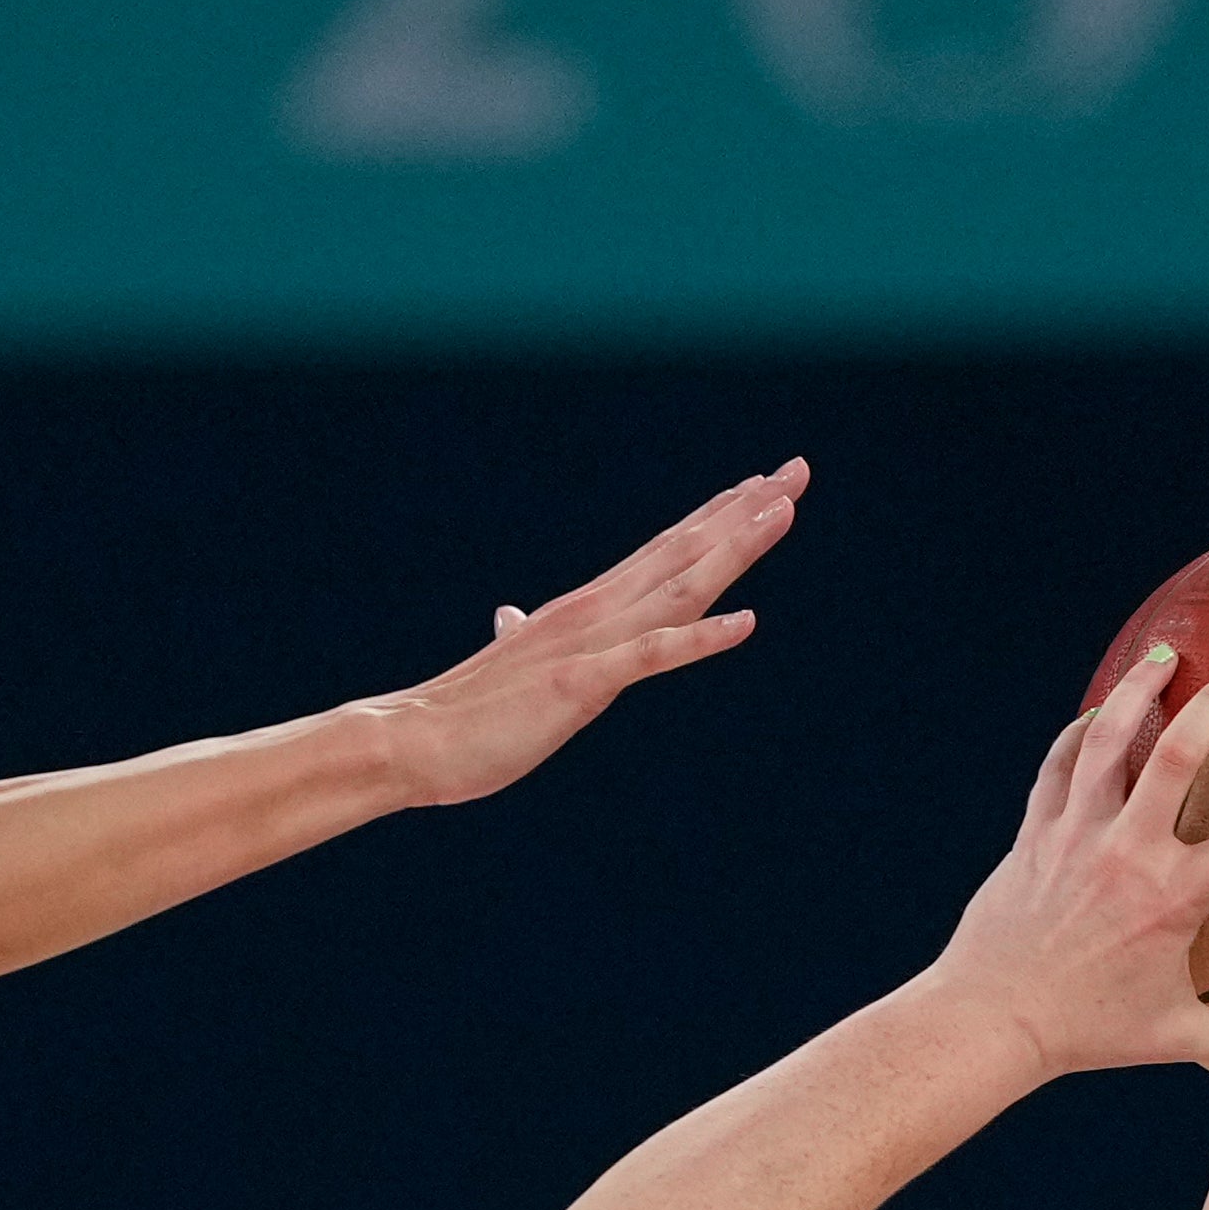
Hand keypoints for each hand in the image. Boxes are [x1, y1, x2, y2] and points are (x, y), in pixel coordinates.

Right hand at [361, 459, 806, 805]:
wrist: (412, 738)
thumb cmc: (462, 712)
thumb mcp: (508, 664)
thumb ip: (521, 638)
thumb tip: (508, 617)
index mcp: (583, 610)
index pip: (661, 552)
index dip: (715, 518)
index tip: (759, 486)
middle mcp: (594, 613)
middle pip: (684, 553)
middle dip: (743, 512)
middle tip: (796, 470)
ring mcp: (590, 645)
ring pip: (678, 588)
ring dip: (734, 548)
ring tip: (782, 511)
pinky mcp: (581, 685)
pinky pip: (650, 656)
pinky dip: (699, 638)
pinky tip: (747, 622)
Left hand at [935, 644, 1208, 1083]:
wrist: (988, 1021)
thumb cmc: (1087, 1031)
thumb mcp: (1175, 1039)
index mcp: (1172, 901)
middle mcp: (1125, 857)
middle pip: (1175, 761)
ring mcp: (1074, 838)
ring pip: (1105, 744)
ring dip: (1135, 695)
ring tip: (1163, 658)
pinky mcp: (1033, 835)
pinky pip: (1057, 768)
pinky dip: (1077, 735)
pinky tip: (1096, 714)